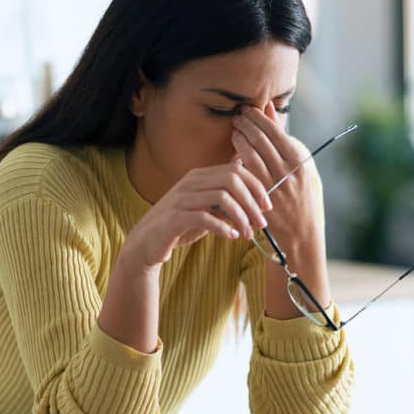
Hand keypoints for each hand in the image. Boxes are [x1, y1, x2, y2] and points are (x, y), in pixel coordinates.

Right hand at [122, 157, 273, 270]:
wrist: (146, 243)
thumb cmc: (180, 225)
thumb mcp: (205, 206)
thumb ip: (223, 194)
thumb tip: (249, 182)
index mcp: (200, 176)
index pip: (235, 170)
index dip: (256, 187)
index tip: (267, 206)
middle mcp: (190, 183)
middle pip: (231, 180)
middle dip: (251, 202)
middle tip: (262, 223)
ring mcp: (181, 199)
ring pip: (221, 198)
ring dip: (240, 217)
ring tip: (247, 234)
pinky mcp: (174, 218)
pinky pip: (204, 218)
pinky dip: (222, 228)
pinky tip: (231, 237)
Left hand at [230, 101, 317, 242]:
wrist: (302, 231)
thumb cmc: (303, 193)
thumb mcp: (302, 163)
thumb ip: (284, 136)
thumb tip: (269, 108)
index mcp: (300, 160)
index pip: (275, 131)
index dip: (258, 117)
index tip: (247, 109)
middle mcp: (289, 172)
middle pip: (262, 140)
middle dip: (246, 124)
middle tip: (236, 115)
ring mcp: (275, 185)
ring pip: (251, 155)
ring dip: (240, 139)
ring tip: (234, 129)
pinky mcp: (262, 197)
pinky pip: (246, 173)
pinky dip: (237, 159)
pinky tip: (233, 151)